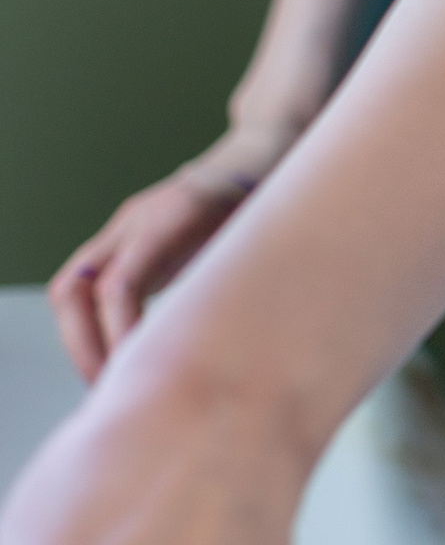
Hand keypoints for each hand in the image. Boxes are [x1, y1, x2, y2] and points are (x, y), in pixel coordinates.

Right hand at [49, 124, 298, 379]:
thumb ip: (246, 271)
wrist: (262, 156)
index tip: (133, 368)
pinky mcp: (130, 247)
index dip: (120, 331)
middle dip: (83, 343)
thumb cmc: (272, 196)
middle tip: (110, 388)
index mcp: (170, 217)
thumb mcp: (264, 234)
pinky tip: (123, 357)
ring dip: (83, 339)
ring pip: (72, 290)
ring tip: (110, 383)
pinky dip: (100, 326)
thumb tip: (241, 340)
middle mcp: (136, 223)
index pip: (119, 283)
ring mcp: (126, 232)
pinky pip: (94, 289)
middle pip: (73, 287)